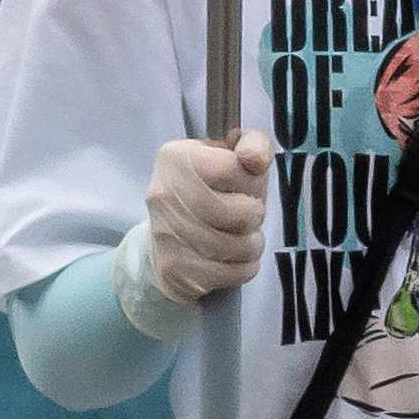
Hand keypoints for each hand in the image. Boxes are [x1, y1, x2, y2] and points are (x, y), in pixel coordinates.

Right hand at [125, 130, 271, 323]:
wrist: (168, 236)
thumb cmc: (210, 191)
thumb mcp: (232, 157)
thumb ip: (253, 145)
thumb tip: (255, 158)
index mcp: (176, 157)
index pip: (233, 168)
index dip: (250, 180)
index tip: (242, 185)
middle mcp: (164, 193)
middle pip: (241, 212)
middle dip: (254, 216)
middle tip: (246, 215)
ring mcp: (165, 232)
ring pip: (239, 246)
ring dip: (252, 244)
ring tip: (240, 236)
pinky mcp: (173, 268)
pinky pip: (232, 273)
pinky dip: (243, 267)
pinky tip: (232, 258)